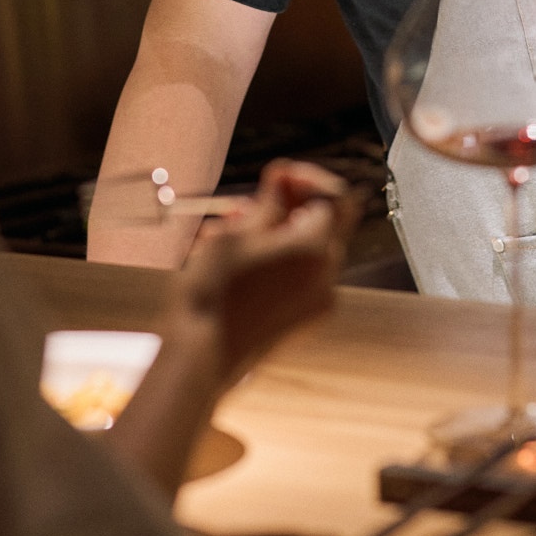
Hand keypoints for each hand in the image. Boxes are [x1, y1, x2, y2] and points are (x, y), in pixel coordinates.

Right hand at [163, 159, 360, 386]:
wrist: (201, 359)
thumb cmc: (214, 294)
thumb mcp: (237, 235)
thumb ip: (270, 203)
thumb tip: (285, 178)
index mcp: (316, 250)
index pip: (334, 196)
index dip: (308, 178)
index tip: (278, 176)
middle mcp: (327, 276)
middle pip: (326, 223)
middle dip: (289, 206)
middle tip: (248, 203)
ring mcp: (318, 302)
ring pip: (308, 250)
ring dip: (276, 233)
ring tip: (229, 231)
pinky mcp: (303, 320)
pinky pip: (300, 277)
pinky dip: (277, 260)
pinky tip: (237, 260)